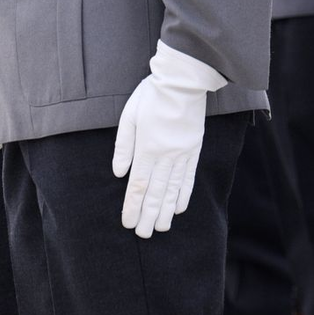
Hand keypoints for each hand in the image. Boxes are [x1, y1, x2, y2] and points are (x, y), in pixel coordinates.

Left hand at [112, 41, 226, 237]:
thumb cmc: (151, 95)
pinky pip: (189, 177)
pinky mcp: (194, 149)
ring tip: (160, 228)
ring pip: (172, 189)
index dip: (132, 206)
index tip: (128, 223)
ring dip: (165, 211)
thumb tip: (119, 173)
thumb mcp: (129, 115)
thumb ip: (123, 146)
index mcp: (147, 147)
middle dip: (147, 216)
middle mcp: (165, 155)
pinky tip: (178, 208)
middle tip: (143, 234)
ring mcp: (182, 153)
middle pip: (155, 192)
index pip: (138, 185)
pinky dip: (183, 195)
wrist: (182, 80)